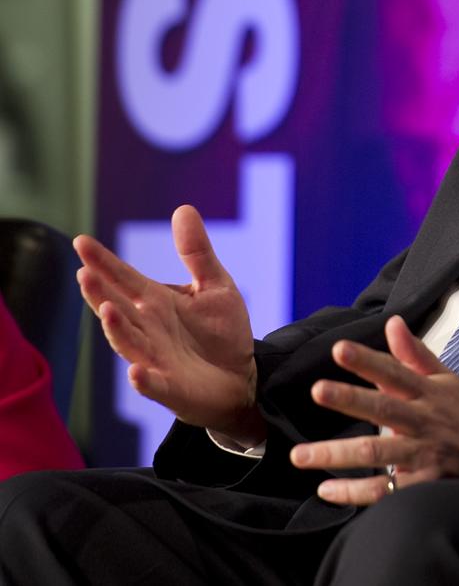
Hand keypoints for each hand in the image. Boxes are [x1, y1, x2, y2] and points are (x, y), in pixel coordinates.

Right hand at [75, 205, 262, 442]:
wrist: (240, 377)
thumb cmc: (221, 333)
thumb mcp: (214, 285)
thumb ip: (196, 252)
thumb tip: (183, 208)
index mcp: (155, 302)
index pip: (123, 278)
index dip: (102, 262)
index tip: (81, 241)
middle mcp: (148, 328)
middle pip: (117, 308)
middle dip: (100, 293)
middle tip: (84, 273)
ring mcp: (155, 358)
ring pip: (128, 342)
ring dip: (116, 328)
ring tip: (106, 309)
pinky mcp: (170, 387)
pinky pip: (153, 384)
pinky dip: (144, 379)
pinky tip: (136, 371)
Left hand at [290, 315, 458, 505]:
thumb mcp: (447, 381)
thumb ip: (416, 354)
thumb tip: (393, 322)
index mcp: (430, 392)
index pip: (396, 371)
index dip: (368, 360)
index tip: (338, 349)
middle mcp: (426, 421)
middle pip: (385, 408)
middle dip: (350, 399)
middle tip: (317, 390)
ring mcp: (425, 454)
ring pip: (378, 453)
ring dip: (337, 454)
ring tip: (300, 455)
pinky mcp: (424, 485)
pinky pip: (383, 491)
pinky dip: (354, 492)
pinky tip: (326, 490)